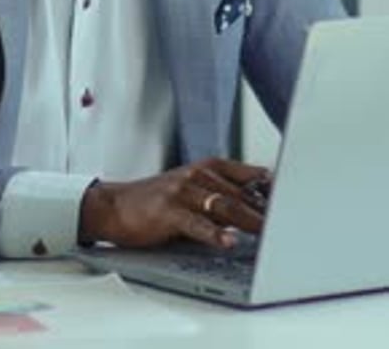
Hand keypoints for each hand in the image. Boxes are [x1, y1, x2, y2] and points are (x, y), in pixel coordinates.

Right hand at [78, 157, 270, 249]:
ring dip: (247, 220)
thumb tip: (260, 210)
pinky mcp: (168, 211)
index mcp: (207, 168)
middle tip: (289, 223)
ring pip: (223, 206)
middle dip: (265, 210)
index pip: (248, 176)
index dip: (272, 189)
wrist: (114, 205)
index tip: (296, 198)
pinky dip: (214, 233)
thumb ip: (223, 197)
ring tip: (267, 232)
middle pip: (240, 194)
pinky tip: (227, 241)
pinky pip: (196, 223)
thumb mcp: (193, 191)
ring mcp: (182, 191)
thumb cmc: (156, 201)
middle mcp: (197, 175)